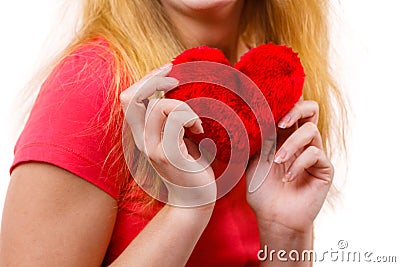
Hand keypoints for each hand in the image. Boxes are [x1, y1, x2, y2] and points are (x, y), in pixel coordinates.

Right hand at [120, 63, 215, 206]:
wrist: (195, 199)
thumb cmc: (190, 166)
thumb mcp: (177, 137)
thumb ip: (169, 118)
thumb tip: (173, 89)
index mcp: (142, 133)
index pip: (128, 97)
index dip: (146, 78)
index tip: (169, 69)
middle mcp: (141, 140)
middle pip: (130, 97)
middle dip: (154, 80)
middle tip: (177, 81)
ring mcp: (152, 149)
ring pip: (159, 108)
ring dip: (182, 107)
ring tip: (195, 122)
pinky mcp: (167, 156)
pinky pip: (175, 123)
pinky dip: (191, 118)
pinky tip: (199, 130)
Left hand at [246, 100, 333, 232]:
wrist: (273, 216)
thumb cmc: (262, 189)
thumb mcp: (254, 159)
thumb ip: (259, 137)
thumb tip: (255, 113)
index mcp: (284, 136)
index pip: (291, 109)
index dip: (286, 100)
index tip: (270, 102)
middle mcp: (301, 141)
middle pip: (311, 109)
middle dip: (297, 109)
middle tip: (280, 123)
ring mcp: (314, 154)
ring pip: (310, 131)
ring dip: (291, 145)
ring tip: (277, 161)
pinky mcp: (324, 169)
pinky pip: (315, 154)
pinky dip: (298, 163)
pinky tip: (287, 177)